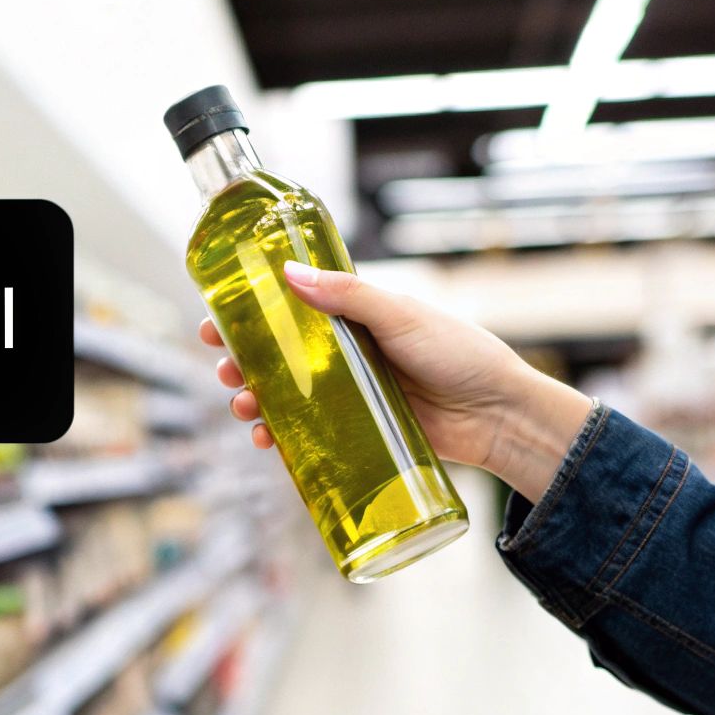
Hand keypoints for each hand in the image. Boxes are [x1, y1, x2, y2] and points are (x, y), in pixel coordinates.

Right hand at [200, 260, 594, 500]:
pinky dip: (282, 438)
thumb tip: (290, 274)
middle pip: (276, 356)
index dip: (248, 313)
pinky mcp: (357, 433)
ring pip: (285, 397)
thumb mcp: (402, 316)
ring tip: (243, 405)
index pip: (289, 309)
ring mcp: (348, 395)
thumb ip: (350, 296)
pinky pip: (309, 436)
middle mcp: (345, 353)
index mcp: (353, 316)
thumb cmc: (460, 355)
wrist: (498, 415)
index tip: (215, 318)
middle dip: (242, 361)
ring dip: (254, 399)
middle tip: (224, 366)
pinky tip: (266, 441)